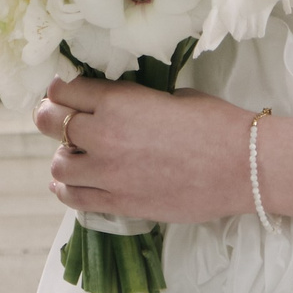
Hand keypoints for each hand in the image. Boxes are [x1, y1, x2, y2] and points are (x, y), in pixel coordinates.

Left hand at [35, 74, 256, 224]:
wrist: (242, 166)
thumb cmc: (215, 124)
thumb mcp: (169, 96)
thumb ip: (133, 101)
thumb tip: (115, 105)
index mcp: (118, 101)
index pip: (66, 90)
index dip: (61, 89)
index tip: (63, 92)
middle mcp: (104, 135)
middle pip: (50, 122)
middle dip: (51, 117)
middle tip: (58, 119)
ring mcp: (109, 173)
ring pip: (58, 164)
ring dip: (64, 156)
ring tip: (76, 155)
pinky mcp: (120, 203)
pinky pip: (74, 198)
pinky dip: (67, 190)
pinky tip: (72, 184)